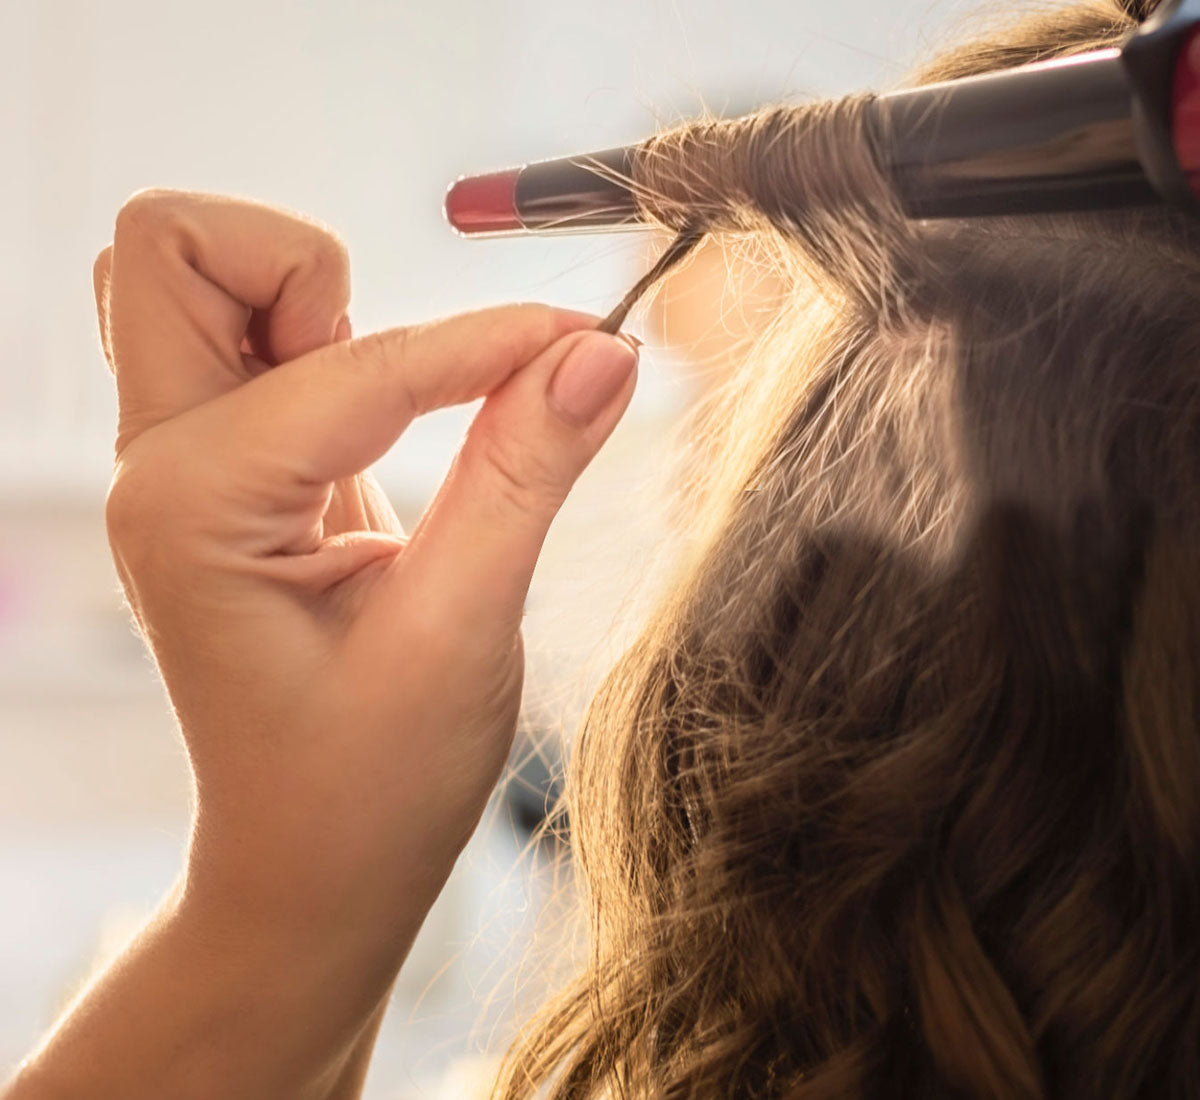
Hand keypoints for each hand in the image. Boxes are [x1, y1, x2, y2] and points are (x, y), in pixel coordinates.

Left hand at [67, 189, 635, 1094]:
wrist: (310, 867)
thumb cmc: (371, 786)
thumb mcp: (463, 631)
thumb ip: (526, 472)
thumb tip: (602, 351)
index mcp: (196, 510)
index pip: (362, 362)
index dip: (492, 344)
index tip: (590, 346)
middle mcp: (159, 470)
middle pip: (177, 246)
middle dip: (310, 272)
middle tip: (407, 379)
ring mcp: (176, 468)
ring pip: (196, 277)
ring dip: (308, 303)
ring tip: (393, 412)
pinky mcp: (219, 474)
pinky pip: (242, 339)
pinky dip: (322, 340)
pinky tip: (382, 423)